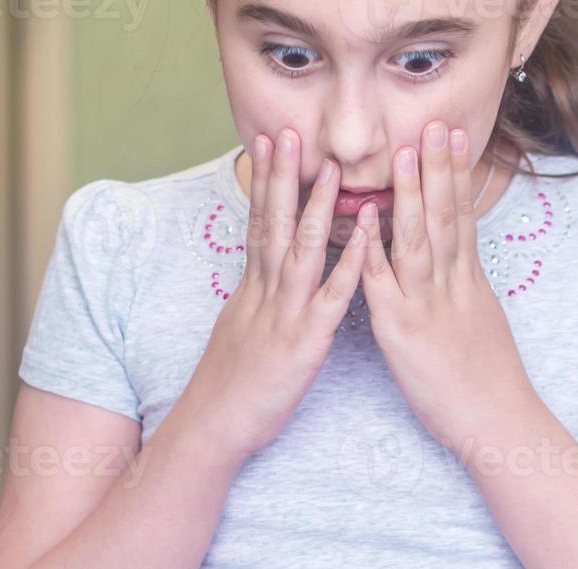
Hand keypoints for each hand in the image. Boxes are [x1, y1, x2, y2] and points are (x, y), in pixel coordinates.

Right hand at [176, 127, 369, 459]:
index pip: (257, 224)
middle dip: (282, 177)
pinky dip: (348, 265)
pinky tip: (364, 238)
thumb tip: (260, 277)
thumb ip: (255, 301)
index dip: (264, 183)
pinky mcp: (303, 344)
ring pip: (299, 251)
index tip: (268, 144)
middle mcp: (264, 294)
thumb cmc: (229, 388)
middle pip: (272, 224)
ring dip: (314, 207)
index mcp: (251, 291)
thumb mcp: (237, 333)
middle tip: (288, 131)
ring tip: (329, 167)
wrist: (213, 427)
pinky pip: (329, 298)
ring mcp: (283, 316)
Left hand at [359, 121, 538, 449]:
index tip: (453, 138)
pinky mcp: (402, 331)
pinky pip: (384, 284)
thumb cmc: (487, 383)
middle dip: (438, 167)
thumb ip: (467, 293)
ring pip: (419, 238)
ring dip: (411, 193)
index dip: (457, 175)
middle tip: (433, 122)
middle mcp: (450, 285)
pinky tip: (367, 220)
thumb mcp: (482, 324)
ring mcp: (426, 305)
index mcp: (468, 282)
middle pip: (445, 216)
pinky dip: (375, 250)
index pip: (463, 217)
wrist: (496, 420)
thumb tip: (462, 269)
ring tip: (405, 152)